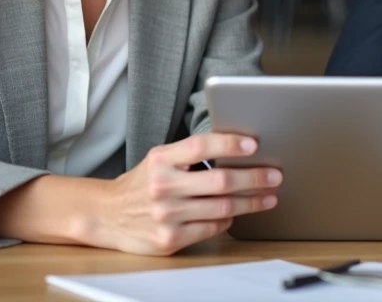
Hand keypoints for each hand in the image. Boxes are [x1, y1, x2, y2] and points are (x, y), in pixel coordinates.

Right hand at [0, 133, 281, 254]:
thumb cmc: (141, 183)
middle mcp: (163, 186)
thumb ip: (190, 155)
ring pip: (221, 207)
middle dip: (254, 177)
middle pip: (220, 180)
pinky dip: (227, 219)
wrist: (106, 215)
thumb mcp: (159, 159)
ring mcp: (166, 214)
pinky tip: (237, 212)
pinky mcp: (170, 239)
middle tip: (274, 174)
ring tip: (268, 196)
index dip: (229, 143)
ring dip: (251, 202)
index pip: (201, 146)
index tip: (253, 145)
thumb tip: (237, 150)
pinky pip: (210, 228)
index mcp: (161, 159)